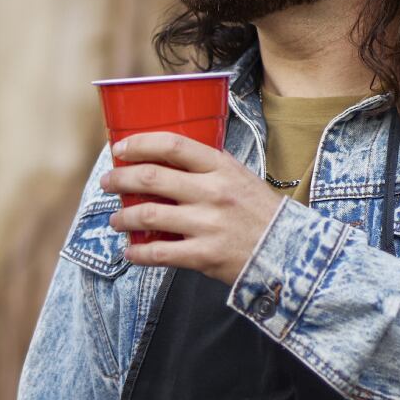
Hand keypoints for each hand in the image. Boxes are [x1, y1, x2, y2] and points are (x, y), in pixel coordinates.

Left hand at [101, 132, 283, 284]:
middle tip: (108, 183)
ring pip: (149, 215)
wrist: (291, 252)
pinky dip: (138, 254)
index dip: (140, 143)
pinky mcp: (205, 255)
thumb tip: (162, 161)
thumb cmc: (260, 213)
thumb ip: (207, 169)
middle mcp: (213, 192)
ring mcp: (208, 224)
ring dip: (123, 217)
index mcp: (221, 168)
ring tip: (116, 220)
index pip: (172, 145)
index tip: (120, 148)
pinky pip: (159, 253)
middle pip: (152, 177)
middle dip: (120, 179)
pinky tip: (130, 253)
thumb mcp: (239, 178)